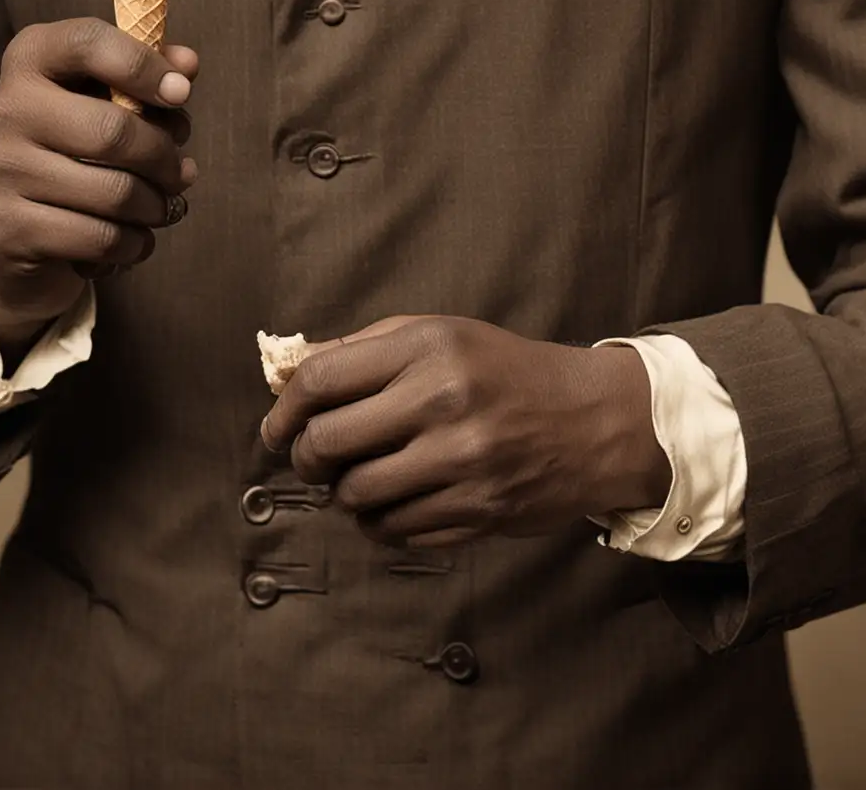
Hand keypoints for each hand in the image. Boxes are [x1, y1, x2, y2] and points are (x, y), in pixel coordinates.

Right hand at [0, 17, 197, 363]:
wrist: (16, 228)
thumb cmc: (76, 146)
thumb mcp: (108, 99)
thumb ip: (149, 75)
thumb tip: (187, 65)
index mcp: (30, 58)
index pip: (88, 42)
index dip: (144, 65)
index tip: (182, 93)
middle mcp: (5, 108)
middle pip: (112, 130)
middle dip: (163, 156)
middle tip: (182, 171)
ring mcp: (0, 169)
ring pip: (113, 194)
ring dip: (156, 206)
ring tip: (164, 206)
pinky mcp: (8, 228)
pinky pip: (98, 238)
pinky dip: (133, 243)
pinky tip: (136, 238)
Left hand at [260, 316, 669, 547]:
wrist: (591, 420)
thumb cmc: (504, 370)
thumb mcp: (440, 333)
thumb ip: (364, 349)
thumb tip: (287, 373)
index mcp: (429, 348)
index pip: (322, 381)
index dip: (284, 409)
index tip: (275, 427)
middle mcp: (443, 402)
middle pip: (327, 442)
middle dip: (303, 456)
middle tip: (309, 459)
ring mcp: (461, 463)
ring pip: (355, 495)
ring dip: (340, 494)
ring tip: (352, 482)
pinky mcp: (476, 512)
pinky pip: (394, 531)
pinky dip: (377, 523)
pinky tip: (388, 504)